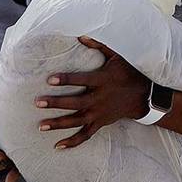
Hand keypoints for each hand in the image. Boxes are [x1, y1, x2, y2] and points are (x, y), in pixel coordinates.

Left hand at [34, 36, 149, 149]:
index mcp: (102, 80)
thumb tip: (80, 35)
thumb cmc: (127, 73)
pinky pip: (86, 134)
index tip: (49, 79)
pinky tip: (58, 146)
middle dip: (56, 103)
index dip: (66, 79)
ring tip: (41, 126)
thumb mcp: (116, 56)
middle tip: (37, 102)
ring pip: (77, 121)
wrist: (143, 96)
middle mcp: (100, 98)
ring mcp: (100, 113)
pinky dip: (73, 142)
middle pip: (76, 103)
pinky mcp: (101, 123)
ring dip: (59, 124)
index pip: (81, 80)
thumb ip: (98, 46)